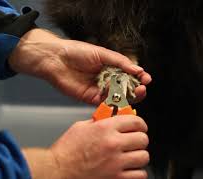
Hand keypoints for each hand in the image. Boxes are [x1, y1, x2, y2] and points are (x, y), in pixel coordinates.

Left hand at [8, 28, 151, 103]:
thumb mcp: (102, 53)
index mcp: (110, 67)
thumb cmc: (76, 52)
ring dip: (128, 96)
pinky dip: (114, 102)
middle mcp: (106, 79)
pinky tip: (120, 98)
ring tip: (136, 92)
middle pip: (126, 88)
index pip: (129, 75)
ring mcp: (99, 90)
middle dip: (136, 89)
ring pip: (117, 97)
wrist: (56, 59)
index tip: (146, 78)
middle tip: (142, 88)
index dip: (138, 77)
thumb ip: (120, 62)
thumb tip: (138, 69)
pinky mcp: (91, 98)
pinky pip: (105, 102)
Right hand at [22, 115, 149, 178]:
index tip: (140, 127)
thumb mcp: (81, 127)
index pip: (135, 121)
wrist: (58, 170)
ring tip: (131, 156)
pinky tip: (129, 169)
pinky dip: (137, 173)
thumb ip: (100, 122)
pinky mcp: (116, 178)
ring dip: (138, 156)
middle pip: (143, 139)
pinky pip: (140, 175)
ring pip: (144, 157)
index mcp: (105, 128)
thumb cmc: (66, 151)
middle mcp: (113, 144)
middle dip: (139, 139)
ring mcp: (116, 162)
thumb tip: (113, 119)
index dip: (140, 124)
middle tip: (134, 141)